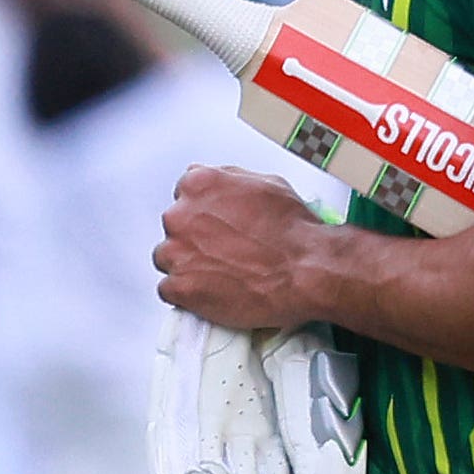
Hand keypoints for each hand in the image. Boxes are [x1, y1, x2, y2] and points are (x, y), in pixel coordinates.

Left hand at [155, 167, 328, 329]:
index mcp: (198, 185)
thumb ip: (228, 179)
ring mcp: (176, 253)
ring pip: (167, 258)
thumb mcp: (266, 183)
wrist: (306, 270)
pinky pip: (168, 290)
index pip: (183, 195)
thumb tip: (213, 180)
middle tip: (223, 251)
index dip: (202, 213)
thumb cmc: (293, 230)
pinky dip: (185, 293)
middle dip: (194, 238)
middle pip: (174, 227)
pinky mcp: (179, 287)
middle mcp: (180, 216)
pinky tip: (211, 291)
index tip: (215, 225)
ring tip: (219, 272)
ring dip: (187, 265)